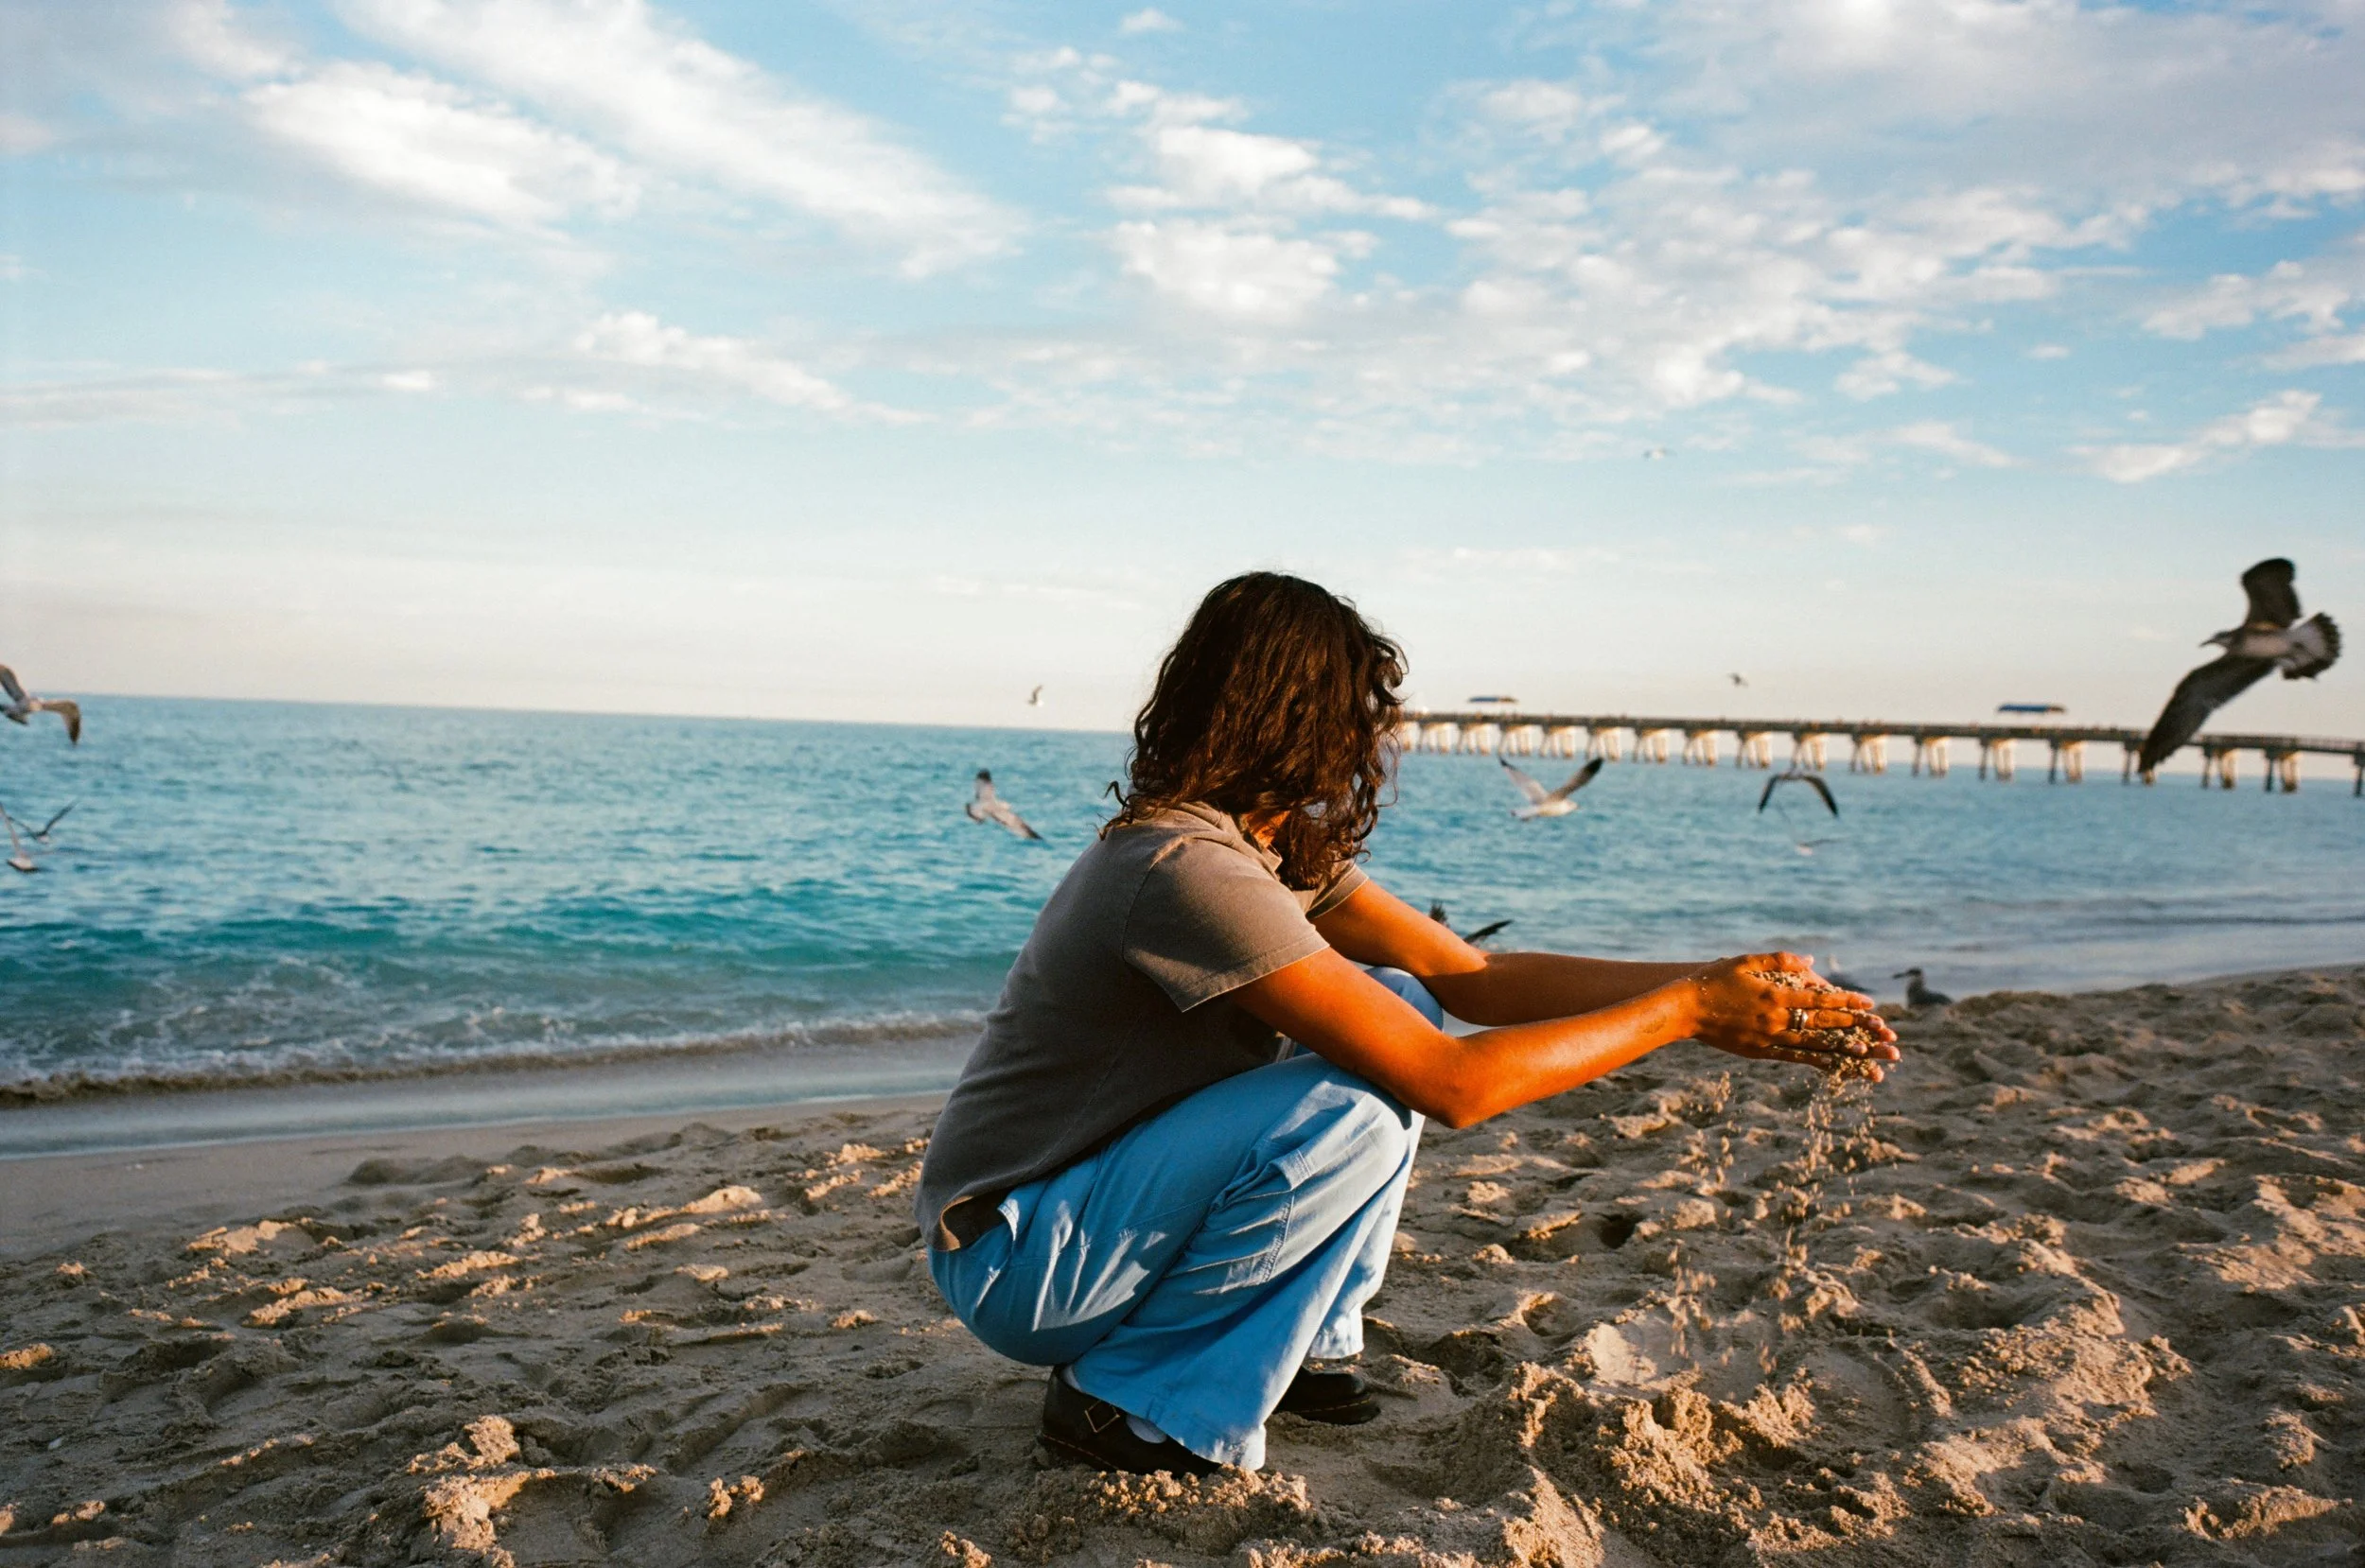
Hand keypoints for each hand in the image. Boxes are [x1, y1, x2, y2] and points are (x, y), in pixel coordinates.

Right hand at [1678, 952, 1900, 1081]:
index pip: (1820, 1000)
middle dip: (1855, 1027)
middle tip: (1882, 1032)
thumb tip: (1811, 961)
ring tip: (1868, 1055)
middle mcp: (1776, 1020)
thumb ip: (1780, 960)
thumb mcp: (1746, 961)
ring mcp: (1768, 1039)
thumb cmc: (1714, 980)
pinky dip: (1817, 1061)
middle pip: (1823, 1025)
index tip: (1870, 1004)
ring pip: (1814, 1046)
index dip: (1847, 1001)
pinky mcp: (1759, 1052)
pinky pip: (1794, 1058)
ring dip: (1843, 1050)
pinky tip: (1835, 1066)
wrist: (1685, 1010)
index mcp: (1775, 995)